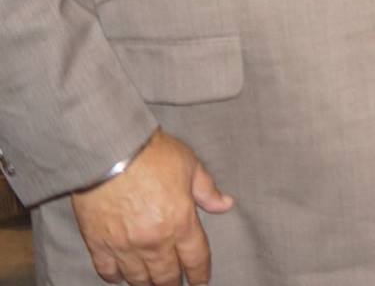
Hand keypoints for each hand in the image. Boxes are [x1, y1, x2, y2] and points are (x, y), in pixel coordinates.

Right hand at [70, 129, 233, 285]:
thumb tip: (226, 205)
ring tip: (152, 285)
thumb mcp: (190, 166)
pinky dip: (114, 277)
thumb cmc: (153, 155)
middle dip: (172, 284)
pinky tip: (120, 277)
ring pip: (138, 278)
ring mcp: (125, 246)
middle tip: (174, 285)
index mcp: (181, 223)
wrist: (110, 152)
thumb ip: (207, 190)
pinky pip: (107, 271)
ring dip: (146, 284)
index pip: (195, 258)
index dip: (200, 274)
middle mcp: (154, 241)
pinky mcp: (98, 244)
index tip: (201, 282)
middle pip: (166, 275)